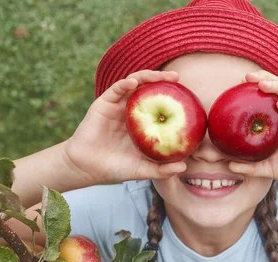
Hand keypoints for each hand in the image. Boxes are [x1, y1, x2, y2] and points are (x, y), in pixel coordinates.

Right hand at [63, 70, 186, 184]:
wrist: (87, 168)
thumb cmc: (116, 168)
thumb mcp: (143, 170)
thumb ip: (162, 170)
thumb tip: (184, 167)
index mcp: (142, 123)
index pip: (160, 105)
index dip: (172, 98)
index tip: (189, 95)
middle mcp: (132, 111)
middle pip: (148, 89)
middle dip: (162, 79)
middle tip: (177, 77)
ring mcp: (118, 106)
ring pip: (134, 84)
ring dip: (147, 76)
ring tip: (160, 75)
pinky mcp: (103, 104)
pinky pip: (115, 89)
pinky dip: (125, 83)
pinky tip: (134, 82)